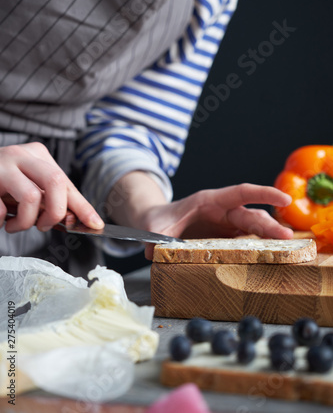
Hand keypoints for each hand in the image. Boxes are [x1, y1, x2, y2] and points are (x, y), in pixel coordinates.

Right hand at [0, 143, 103, 232]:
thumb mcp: (29, 185)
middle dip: (56, 212)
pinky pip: (1, 209)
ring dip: (26, 222)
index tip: (95, 225)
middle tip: (44, 226)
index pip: (67, 182)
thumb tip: (79, 219)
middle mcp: (21, 155)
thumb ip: (51, 199)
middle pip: (55, 181)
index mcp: (38, 154)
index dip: (83, 207)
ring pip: (32, 197)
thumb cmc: (2, 184)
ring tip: (15, 225)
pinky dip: (2, 221)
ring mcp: (1, 165)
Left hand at [142, 184, 292, 259]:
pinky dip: (259, 248)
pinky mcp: (225, 238)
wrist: (155, 224)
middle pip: (250, 215)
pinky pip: (246, 241)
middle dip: (270, 226)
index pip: (240, 193)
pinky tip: (269, 257)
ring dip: (268, 238)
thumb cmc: (157, 220)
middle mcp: (221, 211)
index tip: (283, 198)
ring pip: (253, 228)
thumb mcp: (153, 226)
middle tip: (287, 238)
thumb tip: (153, 251)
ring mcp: (224, 225)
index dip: (263, 194)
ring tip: (284, 250)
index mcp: (208, 201)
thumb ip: (155, 237)